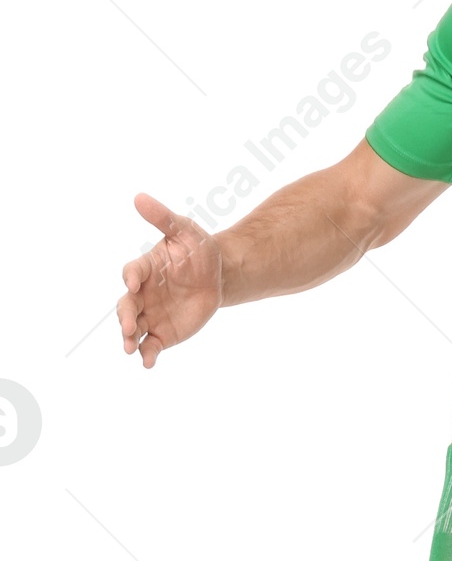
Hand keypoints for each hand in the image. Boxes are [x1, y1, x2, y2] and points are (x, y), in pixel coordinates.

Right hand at [117, 194, 223, 367]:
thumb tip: (139, 197)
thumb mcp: (185, 230)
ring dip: (129, 338)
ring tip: (130, 348)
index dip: (131, 277)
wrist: (219, 276)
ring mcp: (151, 314)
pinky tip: (147, 363)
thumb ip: (163, 218)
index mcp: (146, 268)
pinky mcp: (163, 332)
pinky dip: (147, 354)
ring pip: (134, 328)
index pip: (133, 272)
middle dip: (125, 316)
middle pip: (127, 305)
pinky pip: (151, 345)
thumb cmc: (199, 250)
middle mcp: (143, 293)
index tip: (133, 283)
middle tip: (127, 326)